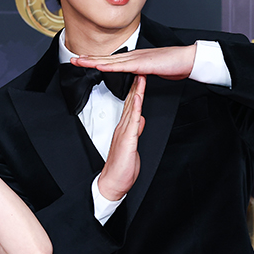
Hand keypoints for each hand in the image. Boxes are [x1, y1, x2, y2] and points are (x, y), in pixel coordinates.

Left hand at [71, 45, 196, 80]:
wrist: (187, 60)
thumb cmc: (173, 65)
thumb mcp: (152, 70)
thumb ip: (140, 72)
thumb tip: (134, 75)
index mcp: (133, 58)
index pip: (110, 60)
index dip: (95, 60)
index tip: (83, 60)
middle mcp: (132, 56)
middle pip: (105, 58)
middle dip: (88, 59)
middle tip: (72, 59)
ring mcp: (136, 59)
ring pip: (109, 61)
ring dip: (93, 61)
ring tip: (79, 61)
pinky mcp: (141, 64)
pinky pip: (122, 66)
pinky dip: (108, 66)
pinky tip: (98, 66)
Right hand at [97, 75, 145, 200]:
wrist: (113, 183)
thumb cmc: (122, 168)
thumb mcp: (133, 147)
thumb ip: (135, 132)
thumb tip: (140, 120)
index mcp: (124, 129)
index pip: (132, 106)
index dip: (136, 92)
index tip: (139, 79)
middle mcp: (123, 127)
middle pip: (131, 103)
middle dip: (136, 86)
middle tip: (139, 70)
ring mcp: (124, 132)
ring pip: (132, 108)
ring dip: (136, 92)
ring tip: (140, 77)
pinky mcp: (127, 139)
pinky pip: (132, 120)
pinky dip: (136, 107)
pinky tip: (138, 97)